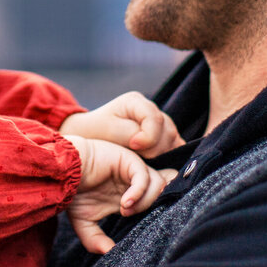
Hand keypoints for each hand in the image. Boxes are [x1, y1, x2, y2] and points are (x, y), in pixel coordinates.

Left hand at [60, 91, 184, 157]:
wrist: (91, 138)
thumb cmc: (96, 133)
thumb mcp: (108, 131)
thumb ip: (129, 133)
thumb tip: (145, 140)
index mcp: (135, 102)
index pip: (154, 118)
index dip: (148, 136)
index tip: (134, 147)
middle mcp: (150, 109)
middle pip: (167, 129)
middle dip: (155, 148)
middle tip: (139, 157)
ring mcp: (158, 122)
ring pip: (173, 138)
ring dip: (162, 153)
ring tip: (145, 161)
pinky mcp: (163, 136)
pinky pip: (175, 145)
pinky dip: (169, 155)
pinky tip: (158, 164)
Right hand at [63, 135, 177, 254]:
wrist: (60, 172)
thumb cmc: (72, 192)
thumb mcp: (84, 223)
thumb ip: (95, 240)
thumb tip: (108, 254)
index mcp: (130, 195)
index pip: (158, 199)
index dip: (159, 211)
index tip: (149, 229)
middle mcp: (134, 182)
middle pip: (164, 190)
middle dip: (158, 205)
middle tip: (141, 219)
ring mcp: (132, 170)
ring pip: (157, 184)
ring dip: (145, 202)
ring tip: (125, 212)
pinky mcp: (127, 160)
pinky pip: (142, 177)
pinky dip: (137, 192)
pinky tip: (124, 204)